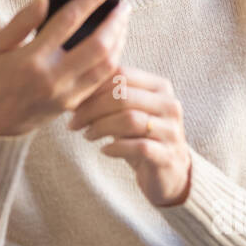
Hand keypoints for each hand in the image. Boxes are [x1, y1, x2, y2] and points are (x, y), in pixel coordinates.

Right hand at [0, 0, 129, 135]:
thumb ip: (21, 22)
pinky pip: (101, 80)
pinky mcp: (72, 106)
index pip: (70, 19)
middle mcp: (54, 78)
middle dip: (116, 19)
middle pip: (99, 44)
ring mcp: (66, 95)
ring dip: (120, 39)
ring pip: (107, 64)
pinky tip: (113, 44)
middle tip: (124, 2)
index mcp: (32, 59)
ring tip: (121, 20)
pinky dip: (113, 59)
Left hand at [68, 66, 192, 206]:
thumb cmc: (141, 135)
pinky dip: (116, 148)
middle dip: (92, 109)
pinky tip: (104, 150)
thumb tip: (75, 90)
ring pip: (130, 120)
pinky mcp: (168, 155)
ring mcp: (171, 130)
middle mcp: (169, 105)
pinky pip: (139, 147)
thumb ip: (109, 96)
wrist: (169, 169)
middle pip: (124, 96)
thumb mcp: (128, 111)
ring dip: (101, 127)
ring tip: (87, 135)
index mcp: (159, 86)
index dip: (94, 87)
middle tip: (74, 122)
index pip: (122, 75)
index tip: (74, 102)